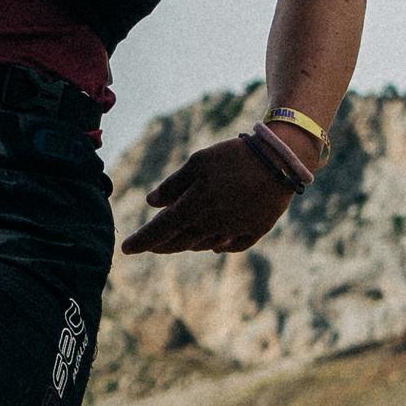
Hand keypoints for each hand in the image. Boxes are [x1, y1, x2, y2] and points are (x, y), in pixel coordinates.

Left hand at [121, 132, 303, 257]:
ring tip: (176, 241)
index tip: (125, 249)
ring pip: (203, 245)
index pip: (159, 231)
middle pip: (180, 242)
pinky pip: (231, 246)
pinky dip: (217, 247)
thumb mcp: (198, 162)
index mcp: (193, 208)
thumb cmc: (234, 157)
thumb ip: (173, 185)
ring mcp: (234, 231)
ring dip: (187, 244)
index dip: (141, 241)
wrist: (280, 161)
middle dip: (161, 245)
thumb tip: (152, 203)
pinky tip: (211, 246)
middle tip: (150, 246)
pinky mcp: (255, 231)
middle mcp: (211, 226)